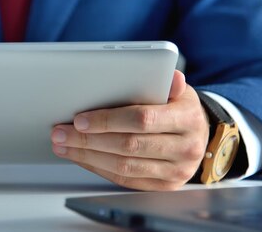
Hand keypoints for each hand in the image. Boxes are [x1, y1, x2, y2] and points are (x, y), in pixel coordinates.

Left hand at [51, 70, 208, 190]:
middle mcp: (185, 148)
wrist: (199, 136)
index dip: (107, 120)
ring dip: (87, 156)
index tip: (79, 119)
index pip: (142, 119)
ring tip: (64, 145)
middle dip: (88, 140)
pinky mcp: (164, 185)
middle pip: (128, 145)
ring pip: (124, 166)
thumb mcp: (178, 90)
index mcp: (188, 118)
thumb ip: (168, 82)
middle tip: (61, 133)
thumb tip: (172, 76)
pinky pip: (125, 180)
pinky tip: (81, 158)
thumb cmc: (179, 108)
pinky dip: (98, 168)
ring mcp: (176, 171)